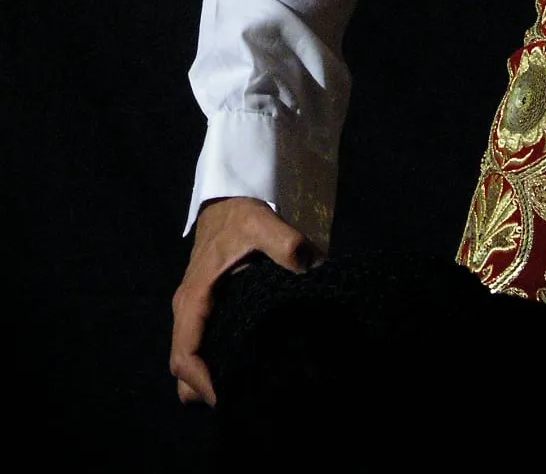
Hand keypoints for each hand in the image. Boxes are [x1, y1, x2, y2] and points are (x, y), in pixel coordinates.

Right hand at [170, 196, 315, 405]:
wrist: (227, 200)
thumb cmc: (239, 215)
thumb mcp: (261, 221)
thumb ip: (284, 241)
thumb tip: (310, 267)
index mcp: (193, 300)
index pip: (185, 355)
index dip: (202, 384)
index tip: (229, 398)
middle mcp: (187, 312)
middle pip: (182, 368)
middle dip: (206, 389)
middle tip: (244, 398)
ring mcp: (193, 313)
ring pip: (189, 360)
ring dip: (208, 378)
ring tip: (246, 385)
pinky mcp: (204, 310)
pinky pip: (199, 347)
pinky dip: (212, 363)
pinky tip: (246, 363)